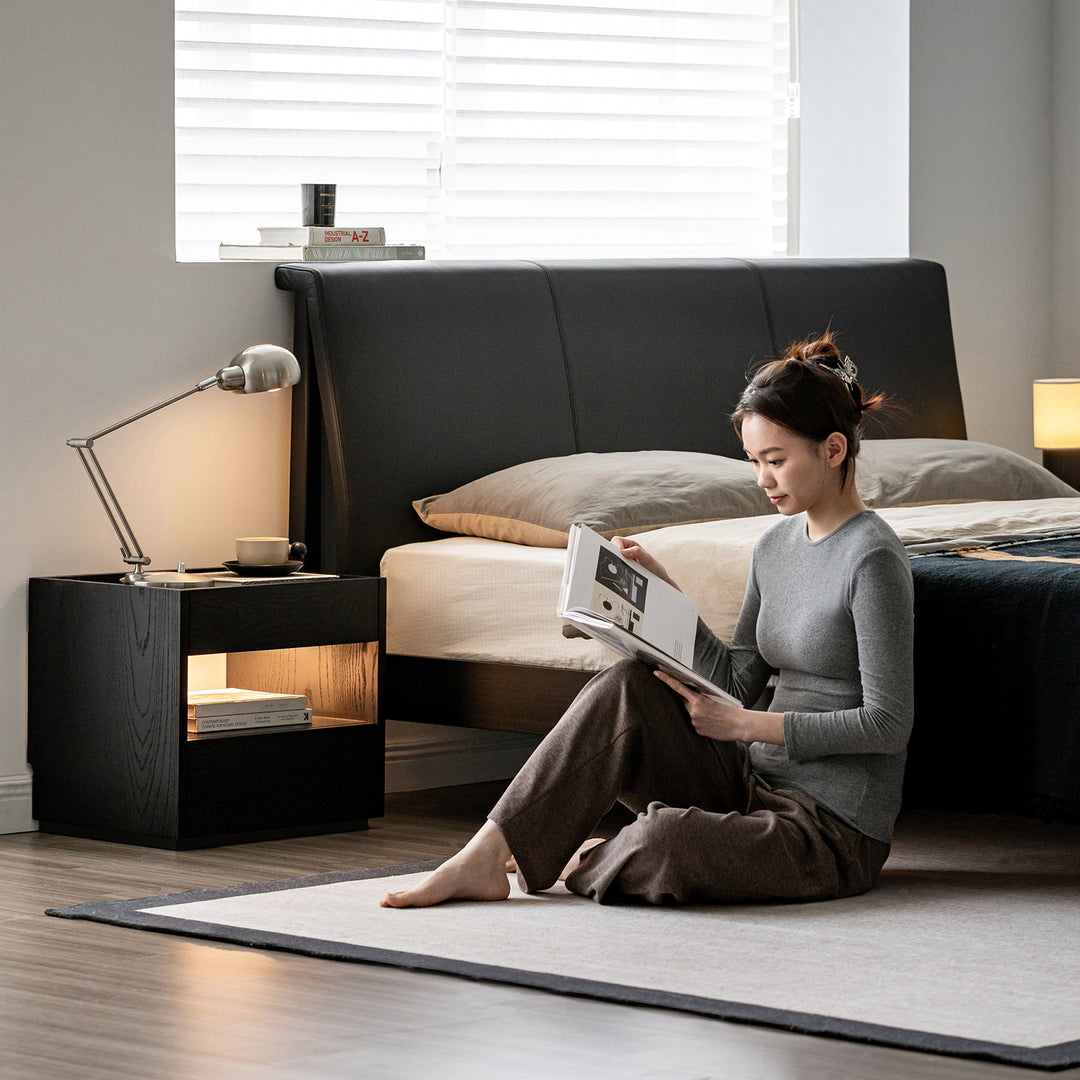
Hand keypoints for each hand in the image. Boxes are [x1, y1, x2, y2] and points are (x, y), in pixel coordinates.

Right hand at [613, 536, 680, 590]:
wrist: (659, 581)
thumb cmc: (655, 569)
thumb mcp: (648, 559)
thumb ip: (637, 552)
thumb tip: (623, 552)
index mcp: (631, 545)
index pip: (617, 541)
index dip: (616, 546)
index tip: (620, 555)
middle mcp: (625, 552)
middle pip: (611, 550)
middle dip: (613, 556)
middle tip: (618, 563)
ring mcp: (623, 562)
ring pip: (612, 560)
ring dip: (615, 564)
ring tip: (622, 570)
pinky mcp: (622, 571)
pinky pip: (614, 570)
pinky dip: (616, 572)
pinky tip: (621, 575)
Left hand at [653, 671, 784, 745]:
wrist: (739, 725)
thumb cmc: (729, 709)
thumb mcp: (715, 697)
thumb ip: (701, 695)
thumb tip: (692, 694)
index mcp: (698, 700)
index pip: (678, 687)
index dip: (666, 679)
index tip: (657, 672)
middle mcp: (694, 711)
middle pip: (685, 702)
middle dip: (692, 701)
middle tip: (706, 704)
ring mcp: (695, 722)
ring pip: (690, 713)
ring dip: (698, 712)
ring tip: (712, 715)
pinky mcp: (698, 731)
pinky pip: (695, 723)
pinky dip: (701, 721)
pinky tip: (712, 722)